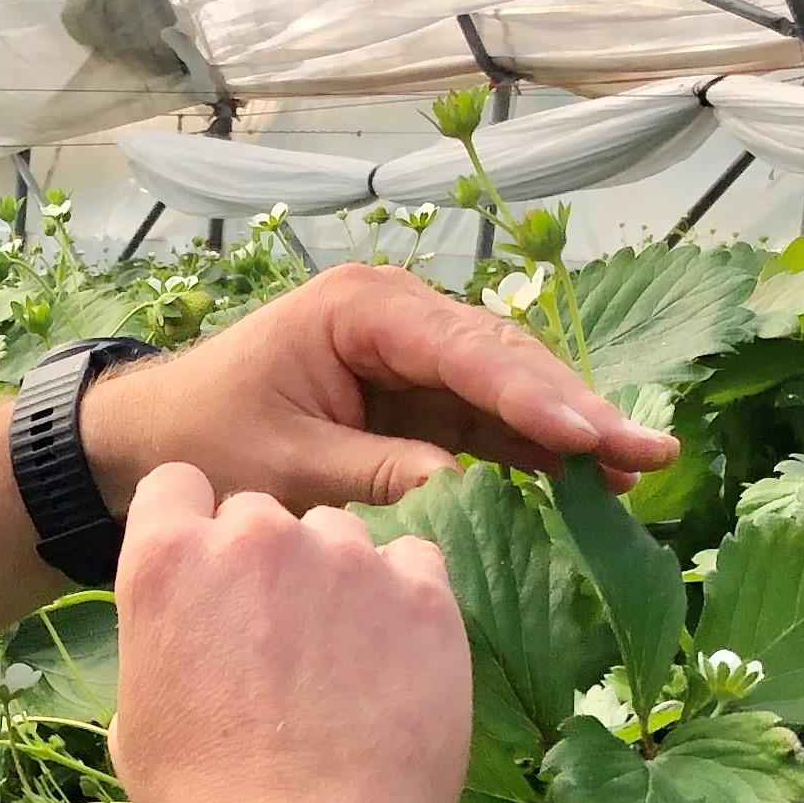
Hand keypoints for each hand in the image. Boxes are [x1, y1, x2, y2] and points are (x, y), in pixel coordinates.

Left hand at [78, 263, 677, 514]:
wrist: (155, 444)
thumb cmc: (205, 440)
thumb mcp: (281, 466)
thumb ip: (371, 476)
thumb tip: (460, 490)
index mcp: (360, 312)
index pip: (464, 351)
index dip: (531, 396)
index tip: (588, 437)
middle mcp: (398, 320)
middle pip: (504, 362)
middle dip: (575, 411)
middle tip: (648, 453)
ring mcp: (414, 359)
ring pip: (509, 393)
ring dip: (571, 433)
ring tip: (642, 470)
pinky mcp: (419, 402)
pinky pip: (489, 425)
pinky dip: (536, 455)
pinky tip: (593, 486)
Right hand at [107, 463, 470, 802]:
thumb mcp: (138, 719)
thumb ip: (164, 645)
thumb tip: (189, 643)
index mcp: (167, 561)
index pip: (177, 487)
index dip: (193, 528)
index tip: (211, 575)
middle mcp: (254, 537)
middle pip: (263, 515)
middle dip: (267, 564)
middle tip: (280, 642)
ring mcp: (346, 558)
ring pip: (343, 535)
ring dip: (340, 580)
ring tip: (344, 663)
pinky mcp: (424, 592)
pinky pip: (418, 563)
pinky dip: (408, 599)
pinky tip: (397, 663)